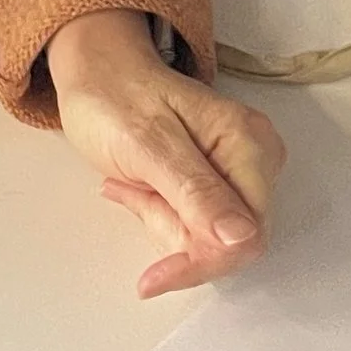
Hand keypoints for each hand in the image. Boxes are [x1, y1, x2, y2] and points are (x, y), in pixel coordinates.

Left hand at [44, 8, 286, 300]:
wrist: (95, 72)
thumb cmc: (115, 99)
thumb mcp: (148, 147)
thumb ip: (197, 193)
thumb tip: (242, 237)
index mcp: (248, 143)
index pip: (249, 234)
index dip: (203, 260)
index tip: (152, 278)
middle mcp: (254, 158)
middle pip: (230, 240)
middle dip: (175, 232)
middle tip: (133, 191)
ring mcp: (235, 170)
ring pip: (208, 237)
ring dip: (161, 220)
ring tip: (131, 182)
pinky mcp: (215, 181)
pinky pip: (194, 224)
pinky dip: (158, 214)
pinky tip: (135, 185)